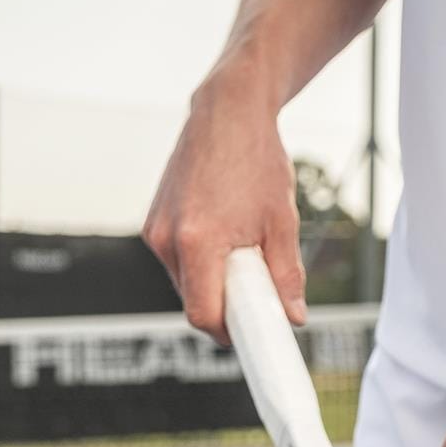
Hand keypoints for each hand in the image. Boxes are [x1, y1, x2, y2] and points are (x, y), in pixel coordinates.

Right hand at [143, 79, 305, 343]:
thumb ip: (286, 276)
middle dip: (224, 307)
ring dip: (212, 284)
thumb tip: (293, 318)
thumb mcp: (281, 222)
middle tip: (256, 295)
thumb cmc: (256, 160)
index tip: (249, 335)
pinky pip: (176, 263)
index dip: (227, 333)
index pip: (203, 315)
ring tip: (241, 254)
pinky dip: (200, 264)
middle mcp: (167, 238)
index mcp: (198, 240)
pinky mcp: (152, 223)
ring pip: (184, 284)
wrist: (227, 111)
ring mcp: (155, 230)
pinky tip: (222, 238)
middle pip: (192, 303)